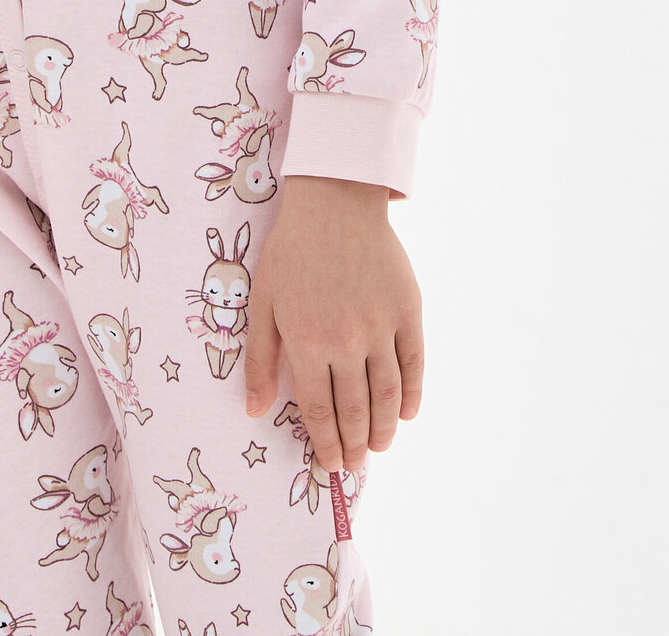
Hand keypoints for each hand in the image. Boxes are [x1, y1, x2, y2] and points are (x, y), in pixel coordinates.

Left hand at [243, 175, 423, 474]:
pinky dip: (412, 393)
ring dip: (383, 428)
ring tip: (380, 447)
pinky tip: (406, 413)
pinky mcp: (407, 309)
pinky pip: (413, 363)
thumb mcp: (262, 303)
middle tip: (356, 464)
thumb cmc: (291, 252)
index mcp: (306, 341)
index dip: (324, 443)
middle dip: (354, 444)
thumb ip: (260, 360)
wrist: (335, 203)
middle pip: (353, 409)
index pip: (318, 410)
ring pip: (386, 394)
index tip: (330, 464)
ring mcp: (380, 326)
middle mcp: (346, 341)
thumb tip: (255, 411)